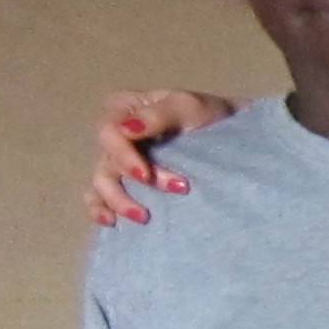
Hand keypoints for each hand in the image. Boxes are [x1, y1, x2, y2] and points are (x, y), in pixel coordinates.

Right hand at [90, 90, 238, 227]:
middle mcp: (114, 136)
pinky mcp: (124, 182)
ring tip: (143, 217)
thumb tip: (126, 130)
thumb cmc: (206, 114)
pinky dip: (100, 209)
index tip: (145, 176)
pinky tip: (112, 223)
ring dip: (118, 202)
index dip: (123, 157)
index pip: (110, 134)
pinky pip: (100, 197)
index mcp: (122, 110)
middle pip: (106, 163)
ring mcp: (116, 161)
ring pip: (101, 184)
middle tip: (154, 204)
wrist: (228, 135)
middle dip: (127, 187)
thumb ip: (157, 116)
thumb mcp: (187, 106)